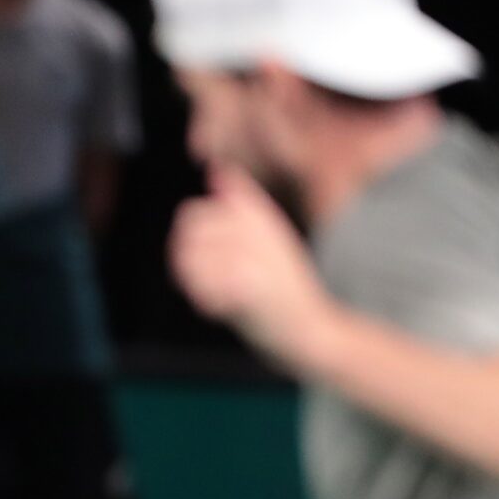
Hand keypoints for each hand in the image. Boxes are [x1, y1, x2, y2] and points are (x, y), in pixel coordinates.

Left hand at [168, 163, 335, 361]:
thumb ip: (243, 203)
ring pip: (187, 261)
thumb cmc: (284, 288)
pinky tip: (225, 311)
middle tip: (210, 285)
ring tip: (218, 297)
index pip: (192, 213)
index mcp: (259, 214)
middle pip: (185, 235)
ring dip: (194, 285)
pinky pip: (200, 288)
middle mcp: (256, 227)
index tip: (210, 262)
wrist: (312, 330)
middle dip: (186, 263)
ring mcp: (252, 255)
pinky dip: (206, 304)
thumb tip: (216, 168)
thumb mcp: (269, 237)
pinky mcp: (247, 284)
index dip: (188, 241)